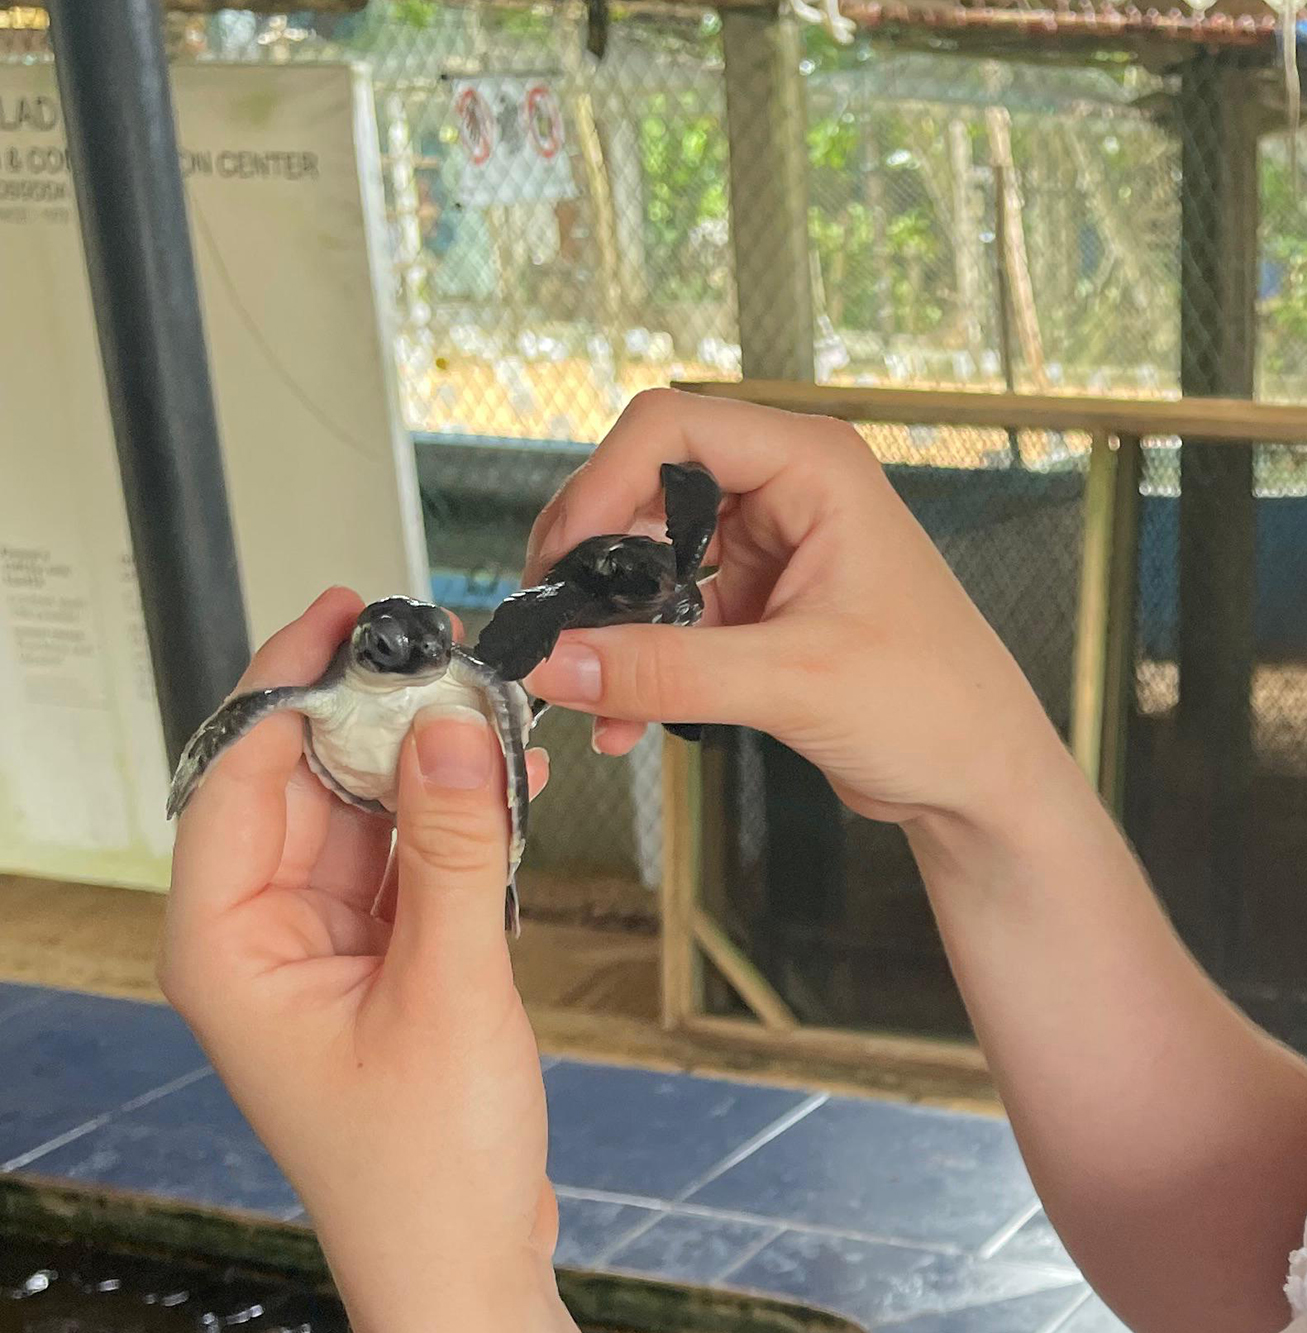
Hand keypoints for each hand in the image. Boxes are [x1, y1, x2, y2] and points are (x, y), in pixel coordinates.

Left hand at [156, 586, 575, 1332]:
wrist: (465, 1257)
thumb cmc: (423, 1167)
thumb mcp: (450, 988)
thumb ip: (456, 848)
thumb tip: (450, 726)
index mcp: (227, 949)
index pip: (237, 781)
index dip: (289, 688)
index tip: (348, 618)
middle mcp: (263, 940)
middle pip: (302, 786)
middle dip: (370, 714)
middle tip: (439, 645)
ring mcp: (325, 950)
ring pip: (367, 815)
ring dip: (426, 763)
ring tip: (489, 702)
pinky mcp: (386, 962)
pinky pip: (414, 858)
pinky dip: (458, 818)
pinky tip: (510, 779)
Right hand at [516, 386, 1076, 826]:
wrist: (981, 777)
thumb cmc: (937, 705)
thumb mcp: (793, 681)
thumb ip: (666, 670)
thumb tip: (552, 662)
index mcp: (816, 466)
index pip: (673, 426)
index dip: (601, 483)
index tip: (560, 560)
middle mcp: (791, 493)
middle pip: (646, 486)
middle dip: (591, 556)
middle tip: (548, 624)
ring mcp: (774, 549)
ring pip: (650, 558)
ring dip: (610, 620)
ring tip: (575, 683)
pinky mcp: (761, 607)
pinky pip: (671, 617)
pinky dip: (638, 661)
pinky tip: (618, 722)